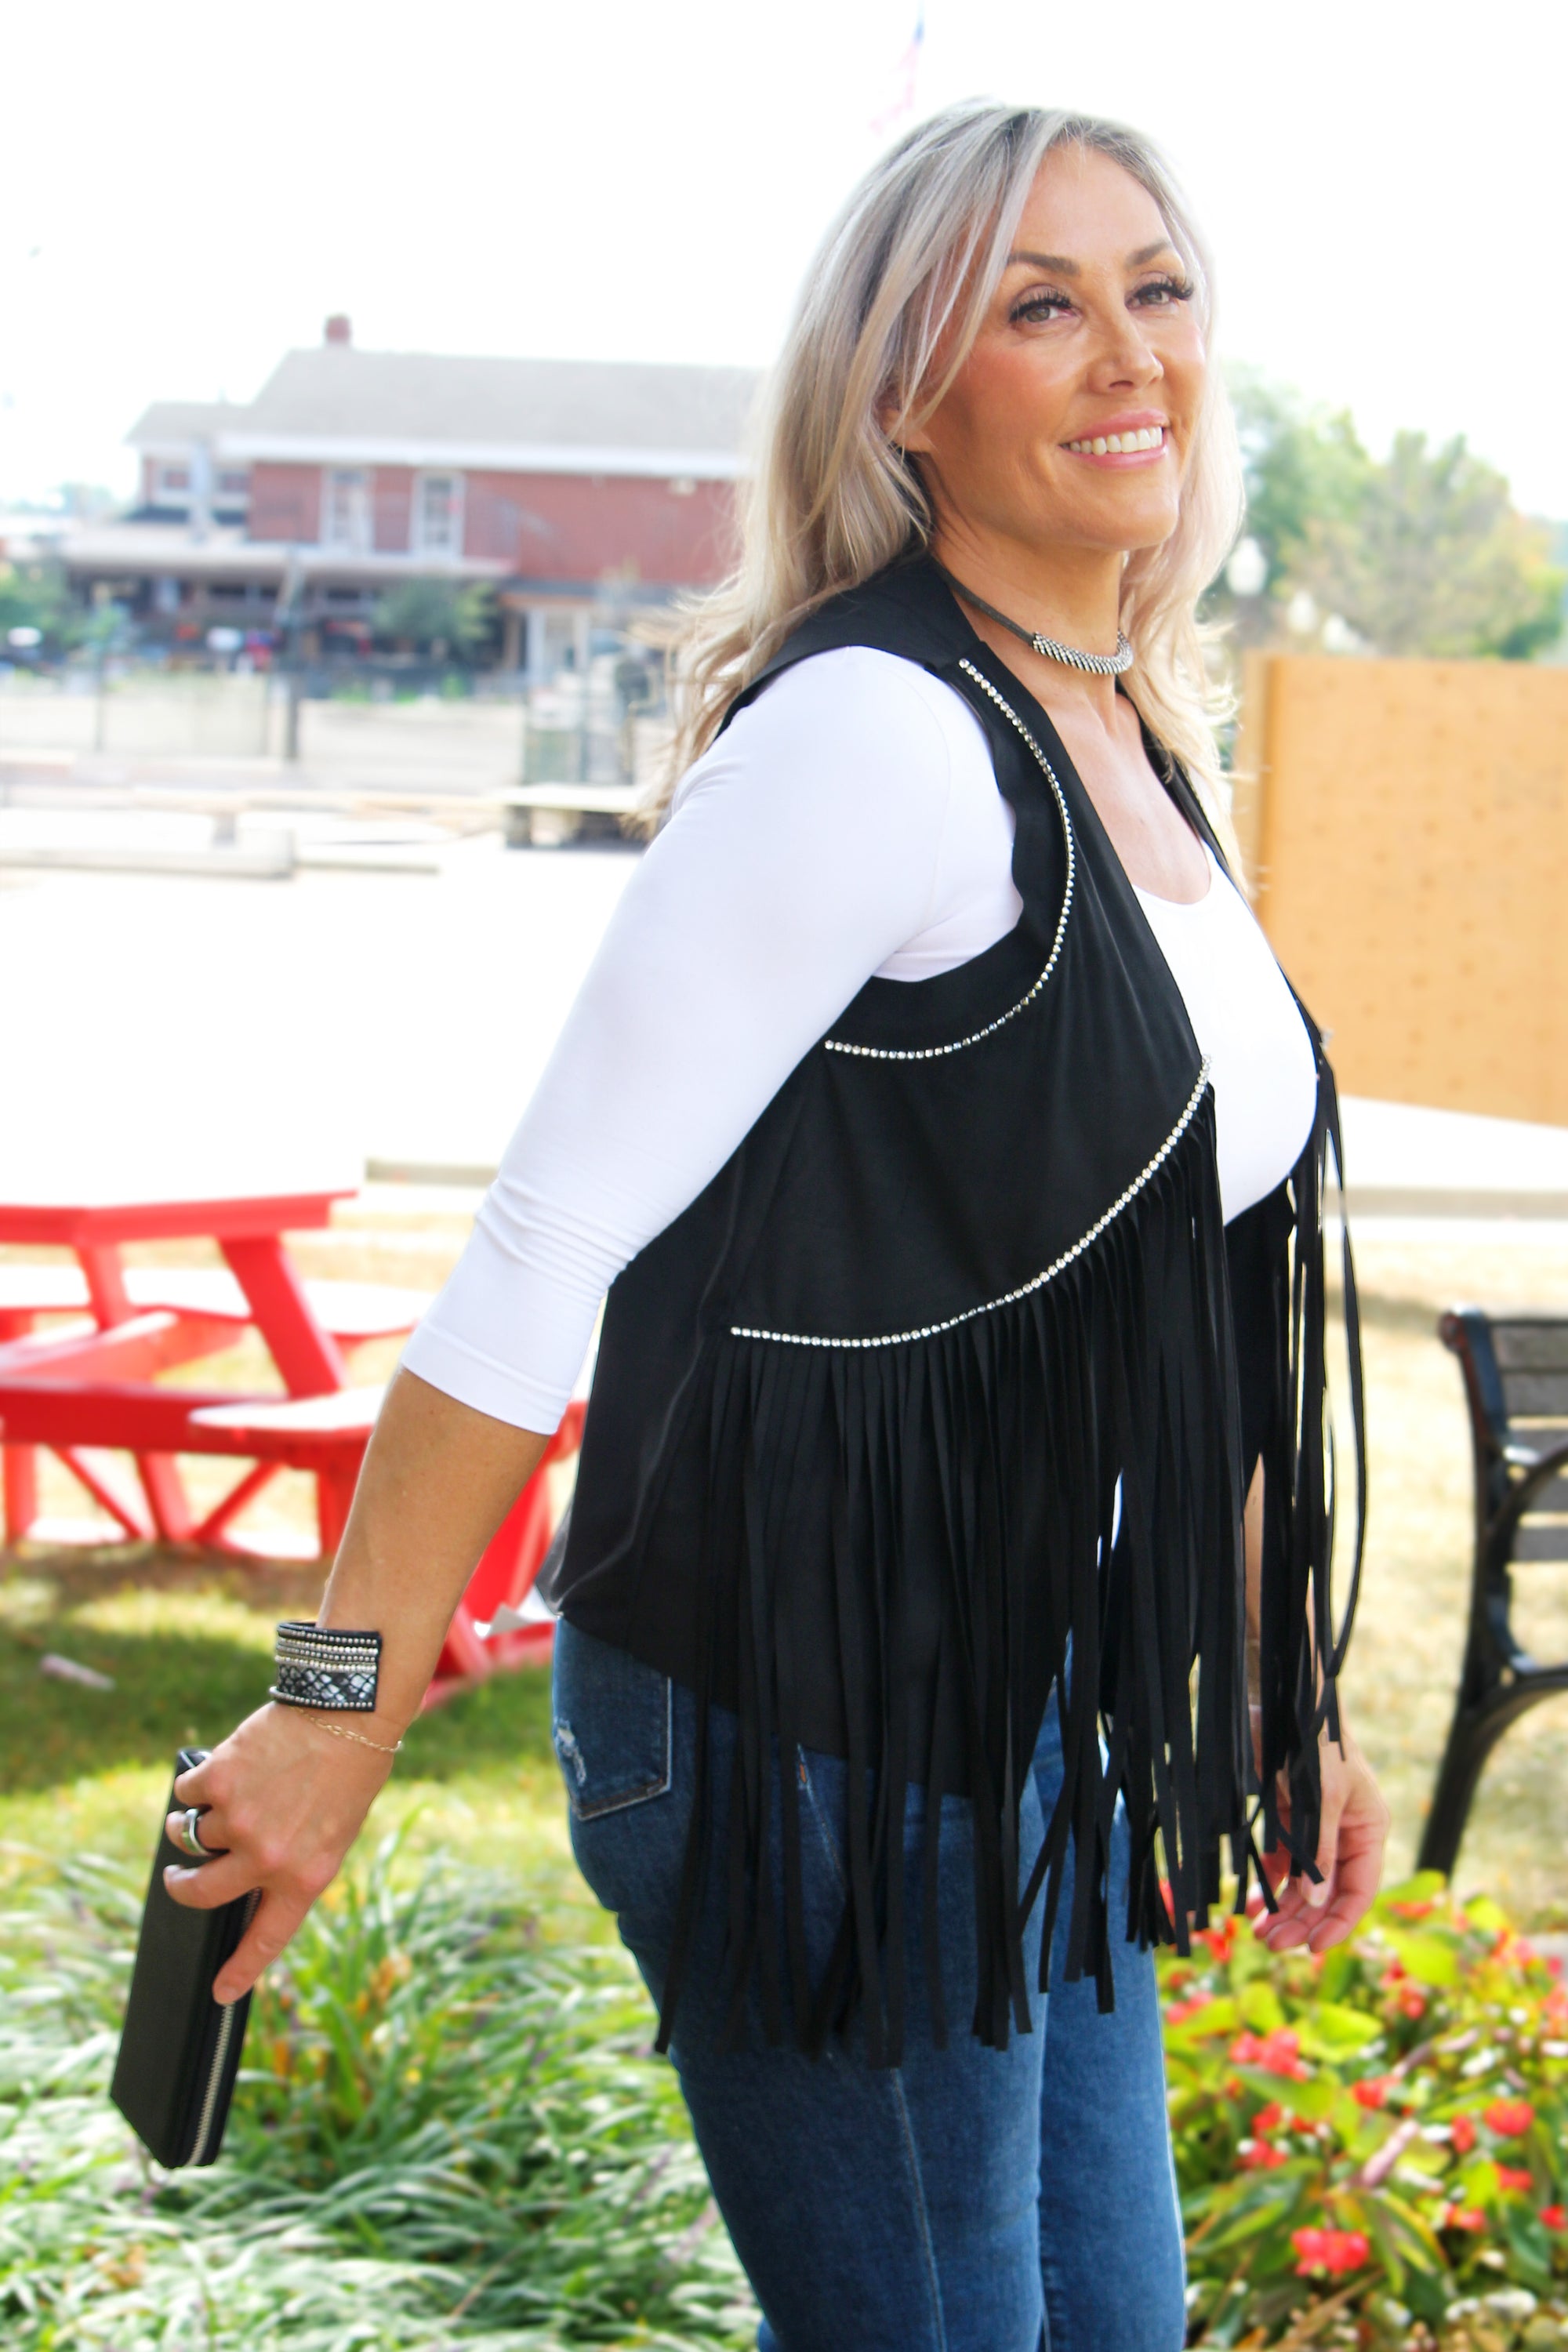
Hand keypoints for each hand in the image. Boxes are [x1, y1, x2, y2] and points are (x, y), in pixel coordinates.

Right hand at [164, 1702, 399, 2000]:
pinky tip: (220, 1769)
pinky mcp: (219, 1781)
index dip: (240, 1971)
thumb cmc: (348, 1771)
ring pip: (190, 1835)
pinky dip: (195, 1785)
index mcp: (304, 1878)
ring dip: (193, 1822)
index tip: (220, 1994)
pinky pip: (186, 1794)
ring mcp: (239, 1821)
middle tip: (178, 1877)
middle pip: (200, 1893)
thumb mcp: (333, 1833)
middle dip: (181, 1886)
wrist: (349, 1712)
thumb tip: (245, 1880)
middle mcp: (267, 1858)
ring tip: (216, 1800)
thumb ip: (291, 1863)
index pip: (266, 1939)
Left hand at [1252, 1719, 1389, 1955]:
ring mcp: (1317, 1829)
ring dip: (1284, 1909)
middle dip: (1303, 1921)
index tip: (1314, 1949)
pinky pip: (1284, 1862)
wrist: (1282, 1701)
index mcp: (1368, 1830)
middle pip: (1328, 1893)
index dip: (1339, 1922)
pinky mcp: (1291, 1820)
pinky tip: (1252, 1904)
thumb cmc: (1313, 1743)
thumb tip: (1317, 1900)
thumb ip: (1320, 1849)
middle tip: (1271, 1944)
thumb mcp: (1320, 1796)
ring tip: (1258, 1932)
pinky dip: (1271, 1883)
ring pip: (1304, 1883)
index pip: (1359, 1890)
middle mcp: (1346, 1835)